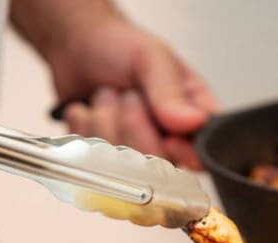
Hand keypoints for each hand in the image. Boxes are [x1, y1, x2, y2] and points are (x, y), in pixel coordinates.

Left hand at [11, 2, 215, 168]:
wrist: (75, 44)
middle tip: (127, 95)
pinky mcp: (102, 159)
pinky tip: (86, 109)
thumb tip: (193, 122)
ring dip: (105, 122)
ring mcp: (134, 153)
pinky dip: (83, 130)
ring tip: (105, 95)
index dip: (185, 153)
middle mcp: (167, 139)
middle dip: (133, 125)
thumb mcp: (150, 58)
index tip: (169, 140)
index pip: (201, 152)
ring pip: (122, 164)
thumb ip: (169, 91)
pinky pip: (93, 162)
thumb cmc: (119, 46)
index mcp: (192, 114)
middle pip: (158, 164)